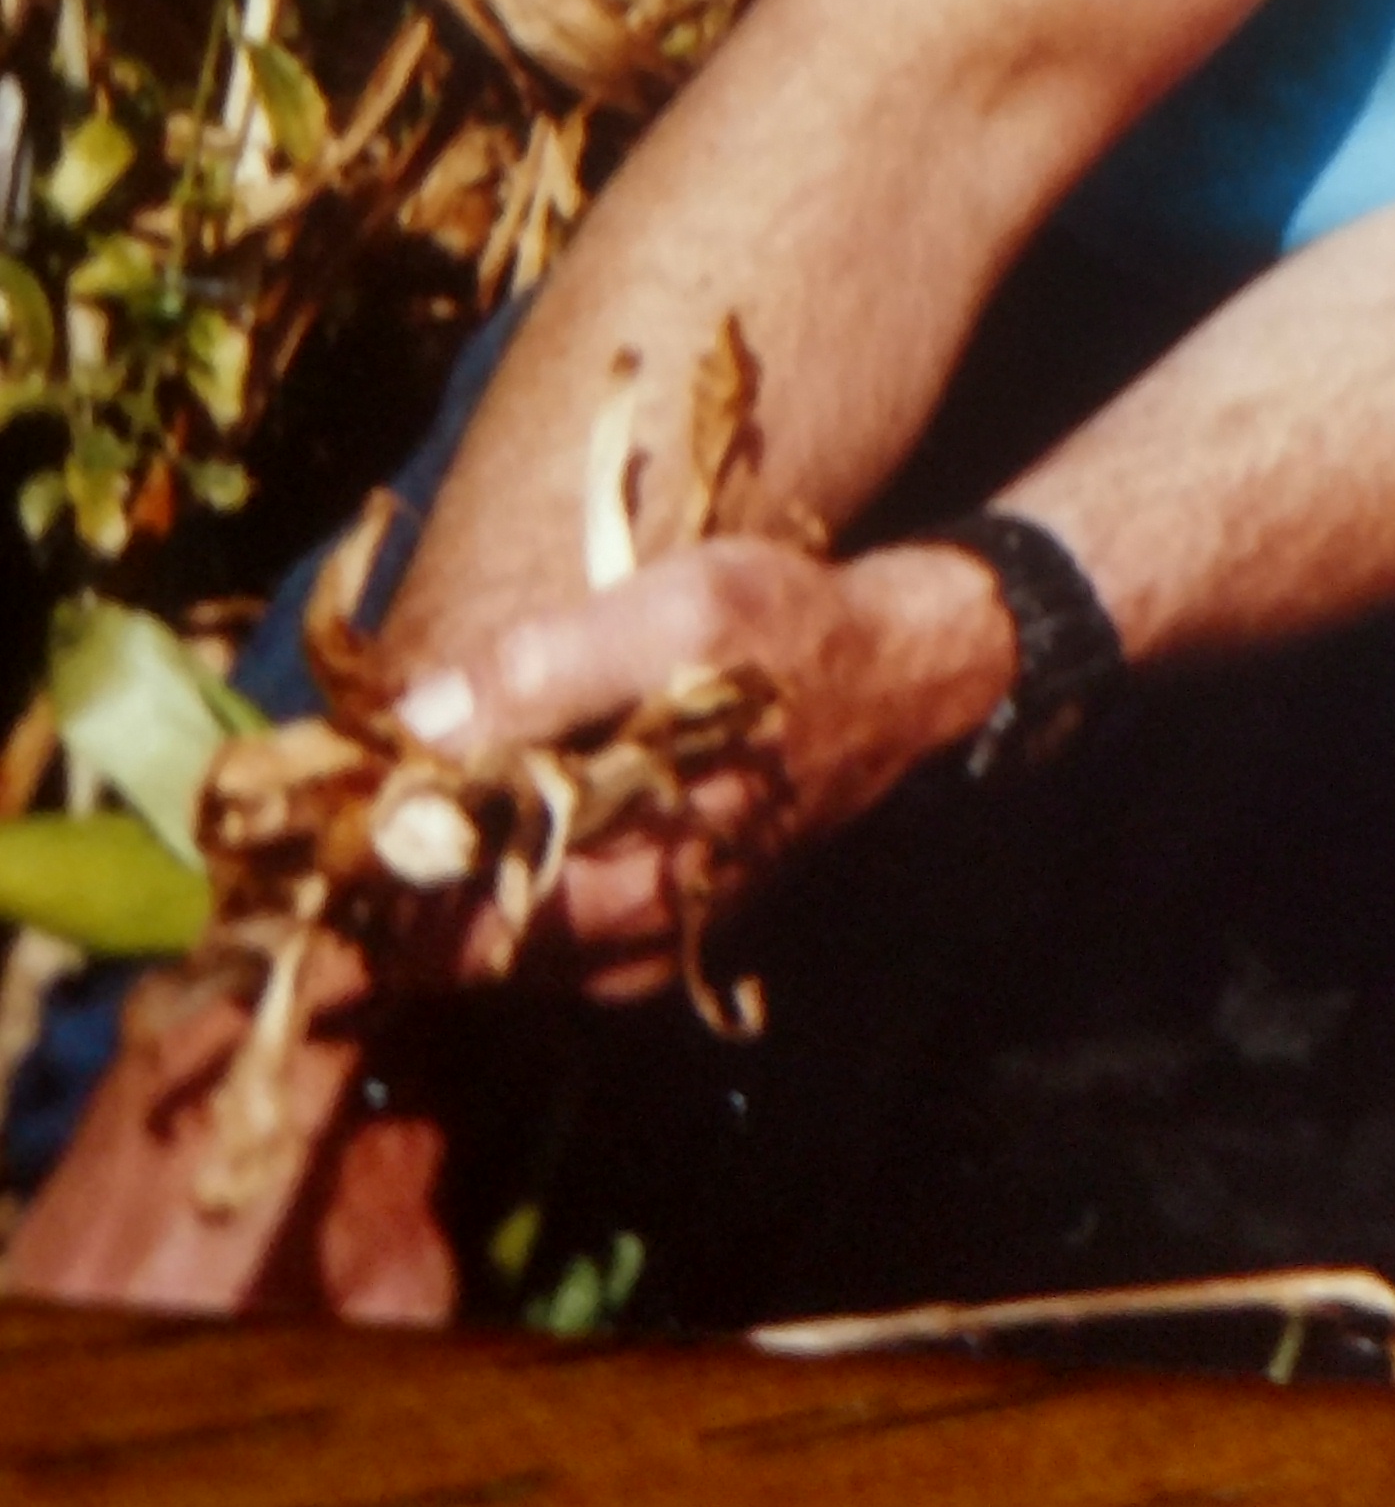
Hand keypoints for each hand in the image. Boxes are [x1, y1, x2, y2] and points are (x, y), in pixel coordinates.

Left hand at [381, 534, 1011, 988]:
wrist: (903, 674)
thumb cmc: (793, 637)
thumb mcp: (680, 610)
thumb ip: (545, 669)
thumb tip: (410, 726)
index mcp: (622, 890)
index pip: (429, 936)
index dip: (359, 878)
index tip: (323, 808)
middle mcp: (623, 951)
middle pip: (442, 954)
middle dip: (388, 879)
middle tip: (359, 789)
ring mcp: (638, 953)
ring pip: (483, 949)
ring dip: (434, 882)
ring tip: (415, 791)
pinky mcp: (652, 936)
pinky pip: (534, 934)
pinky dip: (493, 884)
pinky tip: (496, 809)